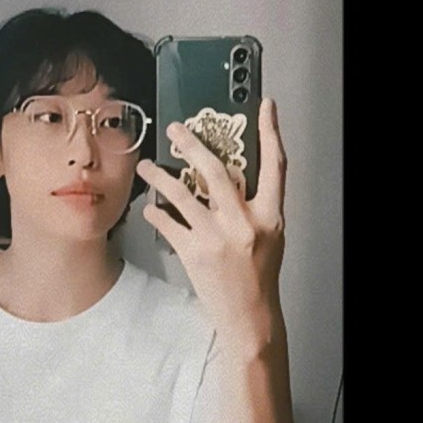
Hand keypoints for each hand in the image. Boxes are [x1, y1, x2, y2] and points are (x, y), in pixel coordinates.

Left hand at [136, 98, 286, 339]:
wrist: (249, 315)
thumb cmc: (259, 275)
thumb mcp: (269, 234)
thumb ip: (254, 204)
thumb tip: (233, 173)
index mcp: (268, 216)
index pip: (275, 165)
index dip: (271, 131)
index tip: (264, 107)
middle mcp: (243, 223)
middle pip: (217, 171)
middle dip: (193, 145)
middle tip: (176, 130)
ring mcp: (216, 238)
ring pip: (182, 194)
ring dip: (160, 176)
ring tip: (146, 167)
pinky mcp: (193, 253)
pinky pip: (168, 223)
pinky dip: (155, 212)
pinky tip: (149, 207)